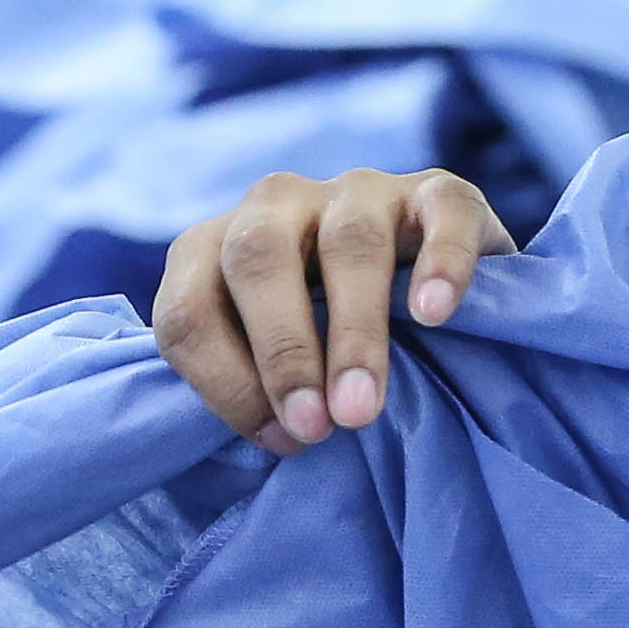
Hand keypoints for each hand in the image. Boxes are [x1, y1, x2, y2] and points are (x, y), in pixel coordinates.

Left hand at [157, 168, 511, 454]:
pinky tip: (436, 314)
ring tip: (361, 405)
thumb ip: (250, 384)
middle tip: (314, 428)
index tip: (278, 439)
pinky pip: (441, 210)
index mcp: (211, 250)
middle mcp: (274, 206)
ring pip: (349, 241)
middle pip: (257, 260)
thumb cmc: (320, 339)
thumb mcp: (263, 359)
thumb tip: (282, 436)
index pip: (187, 311)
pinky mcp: (436, 188)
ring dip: (355, 332)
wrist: (423, 281)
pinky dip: (442, 261)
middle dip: (282, 353)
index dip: (223, 383)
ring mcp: (354, 190)